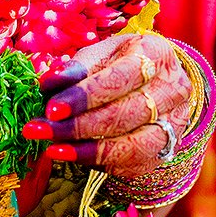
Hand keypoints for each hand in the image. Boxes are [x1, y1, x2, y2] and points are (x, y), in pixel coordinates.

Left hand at [23, 34, 194, 177]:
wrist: (159, 79)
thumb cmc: (122, 62)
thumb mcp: (101, 54)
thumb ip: (76, 69)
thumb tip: (48, 84)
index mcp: (155, 55)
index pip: (118, 79)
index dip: (83, 96)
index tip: (51, 109)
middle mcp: (173, 89)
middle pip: (123, 115)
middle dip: (76, 127)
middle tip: (40, 131)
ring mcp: (175, 121)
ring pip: (130, 145)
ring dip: (85, 150)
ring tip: (52, 150)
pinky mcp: (168, 148)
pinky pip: (131, 163)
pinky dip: (98, 161)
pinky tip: (72, 156)